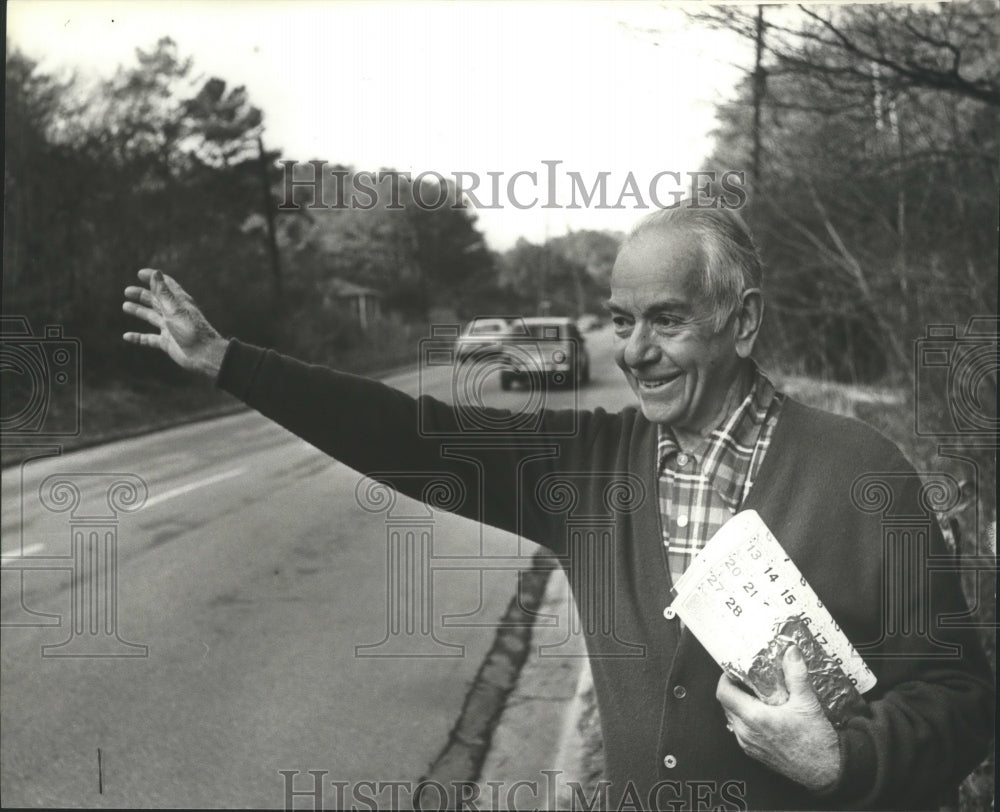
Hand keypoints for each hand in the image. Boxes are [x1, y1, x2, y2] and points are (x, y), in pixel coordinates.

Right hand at [122, 268, 228, 377]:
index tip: (140, 273)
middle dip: (142, 295)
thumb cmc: (191, 330)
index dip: (153, 278)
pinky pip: (149, 339)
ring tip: (125, 306)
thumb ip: (163, 292)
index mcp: (178, 302)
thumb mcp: (175, 309)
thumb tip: (155, 272)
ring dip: (139, 311)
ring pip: (151, 317)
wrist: (203, 354)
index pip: (165, 286)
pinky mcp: (167, 342)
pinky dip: (138, 337)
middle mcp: (174, 314)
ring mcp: (170, 328)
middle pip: (156, 301)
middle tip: (127, 291)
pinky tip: (126, 336)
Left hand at [716, 645, 840, 791]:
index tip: (733, 671)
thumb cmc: (816, 742)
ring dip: (739, 706)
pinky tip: (762, 715)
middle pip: (726, 705)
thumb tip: (791, 653)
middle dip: (733, 690)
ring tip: (755, 696)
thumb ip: (796, 674)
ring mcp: (749, 745)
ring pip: (732, 719)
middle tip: (746, 680)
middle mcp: (746, 733)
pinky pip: (740, 732)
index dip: (725, 679)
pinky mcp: (755, 753)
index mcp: (754, 718)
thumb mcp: (807, 702)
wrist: (826, 770)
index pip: (724, 693)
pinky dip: (745, 720)